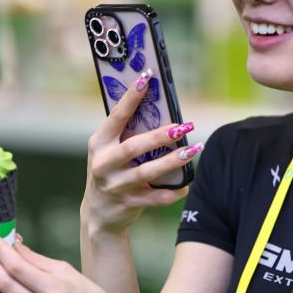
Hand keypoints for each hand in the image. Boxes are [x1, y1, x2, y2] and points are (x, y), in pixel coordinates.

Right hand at [82, 69, 200, 233]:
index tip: (147, 77)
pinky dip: (174, 191)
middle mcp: (103, 164)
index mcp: (99, 144)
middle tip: (183, 126)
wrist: (99, 214)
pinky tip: (187, 184)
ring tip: (194, 150)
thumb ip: (128, 134)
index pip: (117, 116)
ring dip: (173, 161)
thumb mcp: (110, 152)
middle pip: (134, 147)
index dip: (131, 96)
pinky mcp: (128, 204)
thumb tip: (162, 109)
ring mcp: (115, 186)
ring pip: (147, 172)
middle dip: (160, 136)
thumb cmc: (112, 172)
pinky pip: (157, 197)